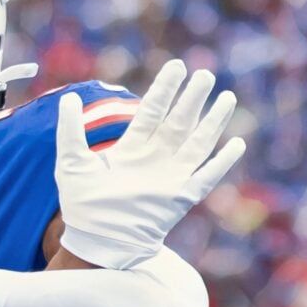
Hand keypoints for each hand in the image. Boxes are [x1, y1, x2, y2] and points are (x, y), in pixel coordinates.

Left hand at [57, 61, 245, 269]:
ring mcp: (170, 178)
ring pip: (197, 143)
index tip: (177, 67)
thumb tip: (69, 98)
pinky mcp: (180, 197)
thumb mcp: (71, 161)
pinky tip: (236, 144)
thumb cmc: (82, 204)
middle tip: (205, 75)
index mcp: (132, 149)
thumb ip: (70, 130)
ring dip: (212, 121)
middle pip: (179, 122)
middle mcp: (154, 160)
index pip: (152, 111)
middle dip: (192, 99)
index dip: (165, 89)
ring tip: (227, 97)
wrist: (95, 239)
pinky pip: (206, 177)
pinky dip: (222, 162)